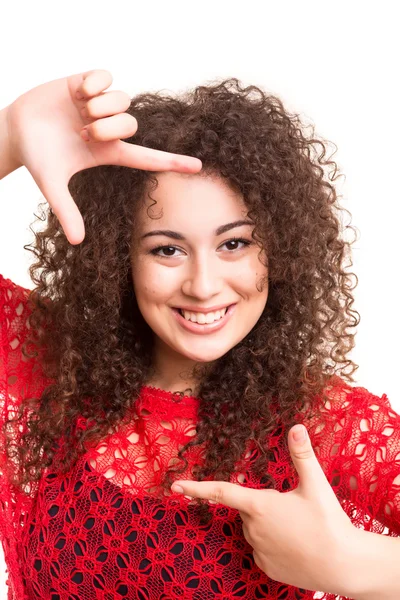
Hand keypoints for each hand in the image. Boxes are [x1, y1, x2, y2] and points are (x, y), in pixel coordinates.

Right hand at [5, 69, 201, 244]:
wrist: (16, 129)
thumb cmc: (37, 158)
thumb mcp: (52, 185)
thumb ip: (67, 211)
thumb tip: (77, 242)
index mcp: (109, 153)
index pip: (147, 158)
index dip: (172, 161)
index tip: (199, 167)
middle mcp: (109, 129)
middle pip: (131, 123)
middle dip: (109, 127)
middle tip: (85, 131)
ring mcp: (99, 106)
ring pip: (123, 99)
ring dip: (101, 105)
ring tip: (79, 110)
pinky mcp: (87, 83)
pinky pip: (106, 76)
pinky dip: (94, 83)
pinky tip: (77, 92)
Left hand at [171, 425, 358, 596]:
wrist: (345, 565)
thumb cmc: (329, 522)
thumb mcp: (316, 484)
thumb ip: (302, 455)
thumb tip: (296, 427)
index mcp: (259, 505)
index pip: (220, 491)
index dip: (196, 488)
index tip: (175, 486)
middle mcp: (252, 529)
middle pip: (248, 509)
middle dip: (263, 505)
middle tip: (294, 509)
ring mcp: (258, 551)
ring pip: (255, 529)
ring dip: (270, 525)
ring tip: (300, 528)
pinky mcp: (267, 568)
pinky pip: (263, 549)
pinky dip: (275, 544)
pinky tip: (296, 545)